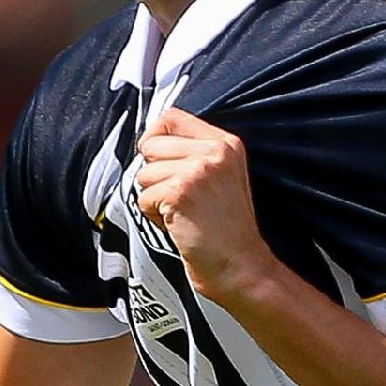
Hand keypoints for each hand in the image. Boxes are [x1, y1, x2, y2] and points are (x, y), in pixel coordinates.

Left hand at [134, 108, 277, 302]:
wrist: (242, 267)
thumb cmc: (226, 231)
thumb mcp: (223, 177)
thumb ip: (194, 154)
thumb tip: (150, 142)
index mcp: (226, 143)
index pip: (170, 117)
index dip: (156, 140)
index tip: (163, 163)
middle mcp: (214, 150)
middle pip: (151, 144)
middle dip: (155, 174)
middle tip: (180, 198)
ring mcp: (198, 170)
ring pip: (144, 173)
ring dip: (155, 198)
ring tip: (183, 213)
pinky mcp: (180, 192)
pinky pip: (144, 198)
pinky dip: (154, 217)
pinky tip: (179, 225)